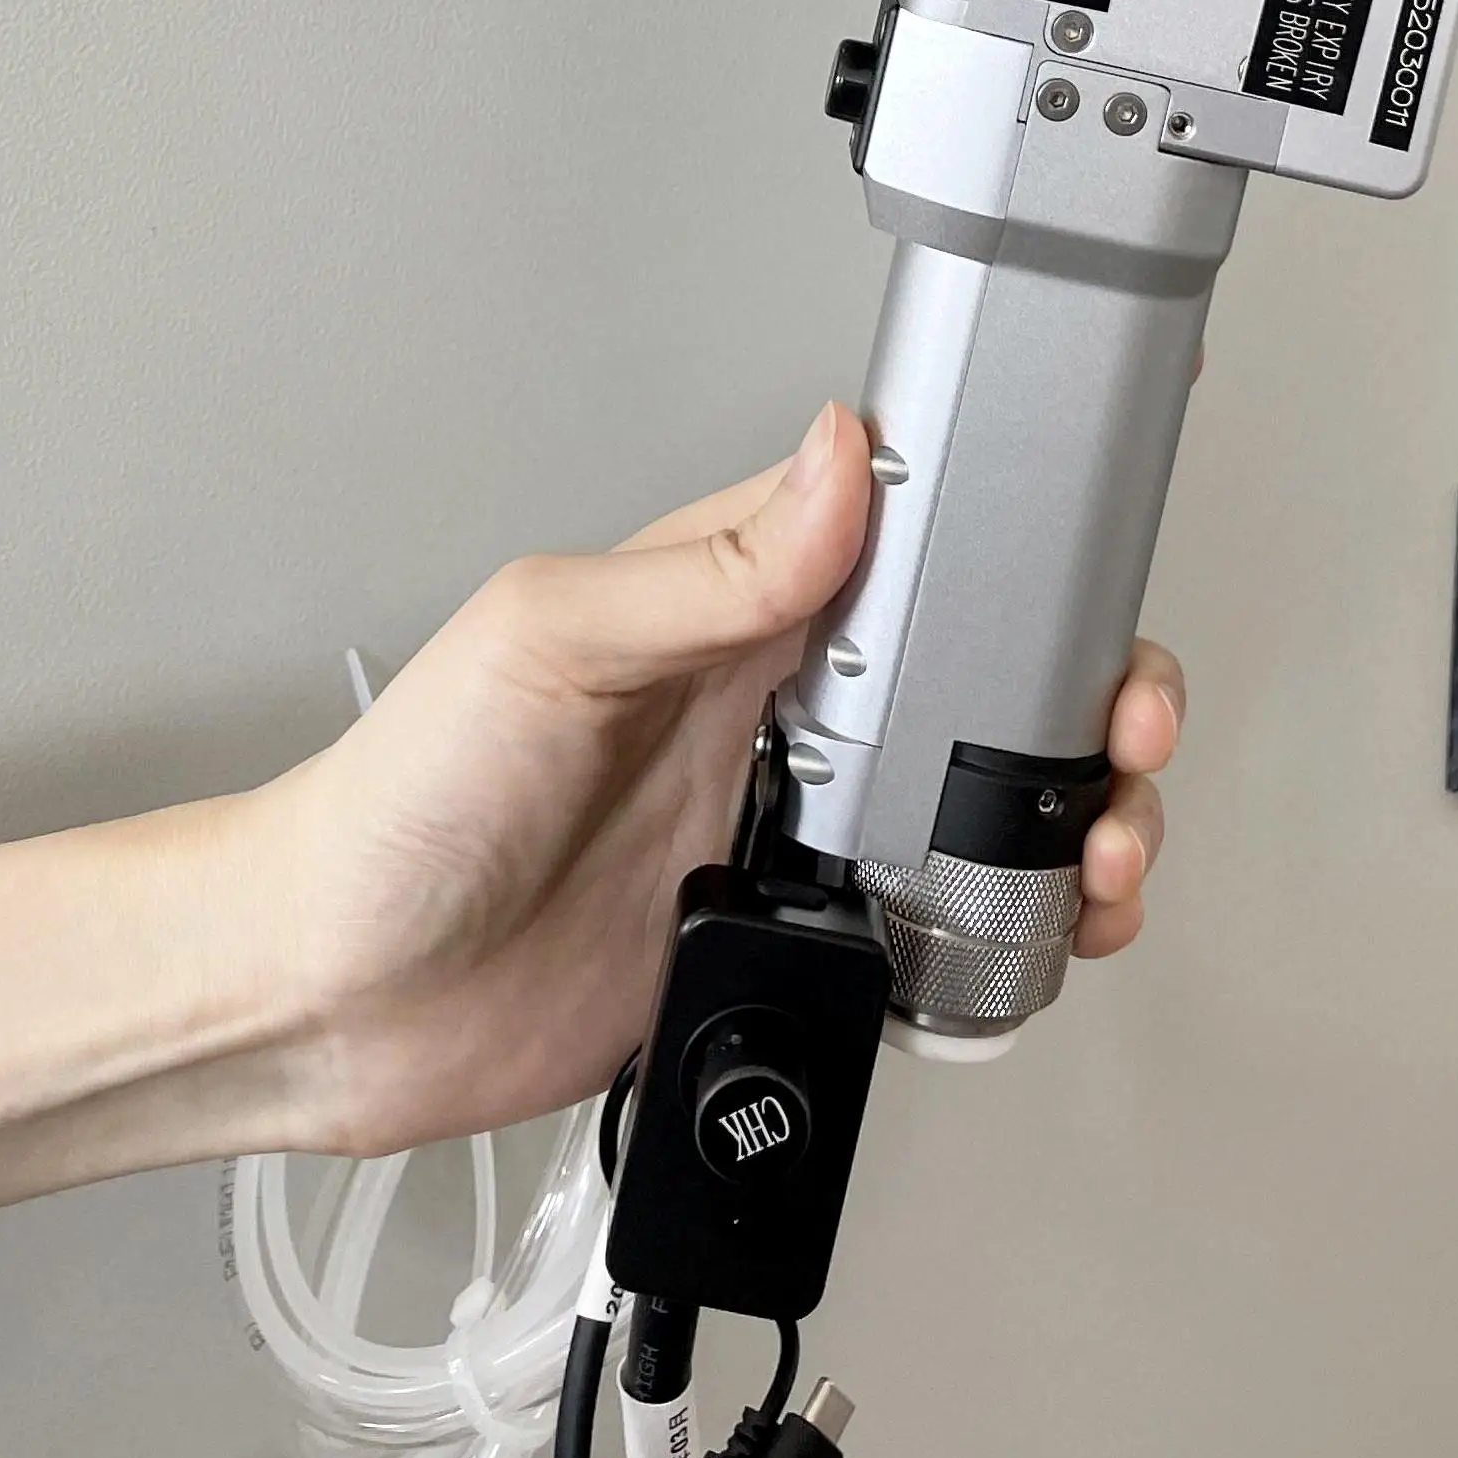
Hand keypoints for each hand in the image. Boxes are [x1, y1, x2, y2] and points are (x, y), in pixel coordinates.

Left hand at [239, 401, 1183, 1155]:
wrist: (333, 1000)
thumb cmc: (400, 800)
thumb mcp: (554, 641)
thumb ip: (711, 567)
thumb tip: (838, 457)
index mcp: (723, 603)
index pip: (904, 531)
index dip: (1014, 530)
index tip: (1095, 546)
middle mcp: (769, 708)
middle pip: (978, 674)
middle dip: (1082, 690)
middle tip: (1124, 726)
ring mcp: (782, 828)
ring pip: (976, 803)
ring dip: (1067, 817)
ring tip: (1103, 850)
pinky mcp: (778, 938)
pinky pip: (925, 926)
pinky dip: (1001, 930)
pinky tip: (1032, 934)